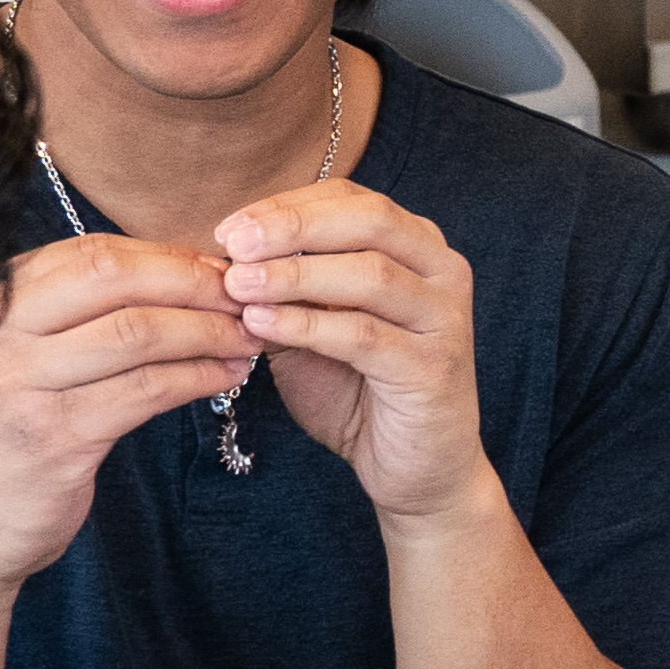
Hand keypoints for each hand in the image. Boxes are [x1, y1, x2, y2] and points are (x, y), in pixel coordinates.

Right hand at [0, 235, 256, 589]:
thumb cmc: (11, 429)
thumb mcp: (20, 354)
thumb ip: (75, 308)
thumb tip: (187, 266)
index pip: (87, 253)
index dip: (162, 256)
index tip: (214, 269)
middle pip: (111, 279)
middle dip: (190, 283)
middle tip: (243, 297)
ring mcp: (15, 387)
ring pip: (135, 333)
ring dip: (206, 332)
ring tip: (246, 339)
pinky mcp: (52, 438)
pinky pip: (144, 390)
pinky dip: (196, 376)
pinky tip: (225, 377)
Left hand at [214, 180, 490, 527]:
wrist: (415, 468)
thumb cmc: (360, 390)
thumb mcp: (316, 327)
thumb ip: (288, 291)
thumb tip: (225, 259)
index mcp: (416, 247)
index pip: (352, 200)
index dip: (288, 205)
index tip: (229, 228)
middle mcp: (441, 270)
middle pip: (370, 220)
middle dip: (294, 226)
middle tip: (234, 244)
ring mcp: (444, 317)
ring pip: (369, 273)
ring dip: (294, 275)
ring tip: (238, 286)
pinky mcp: (433, 367)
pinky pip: (364, 334)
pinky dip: (307, 325)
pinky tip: (261, 325)